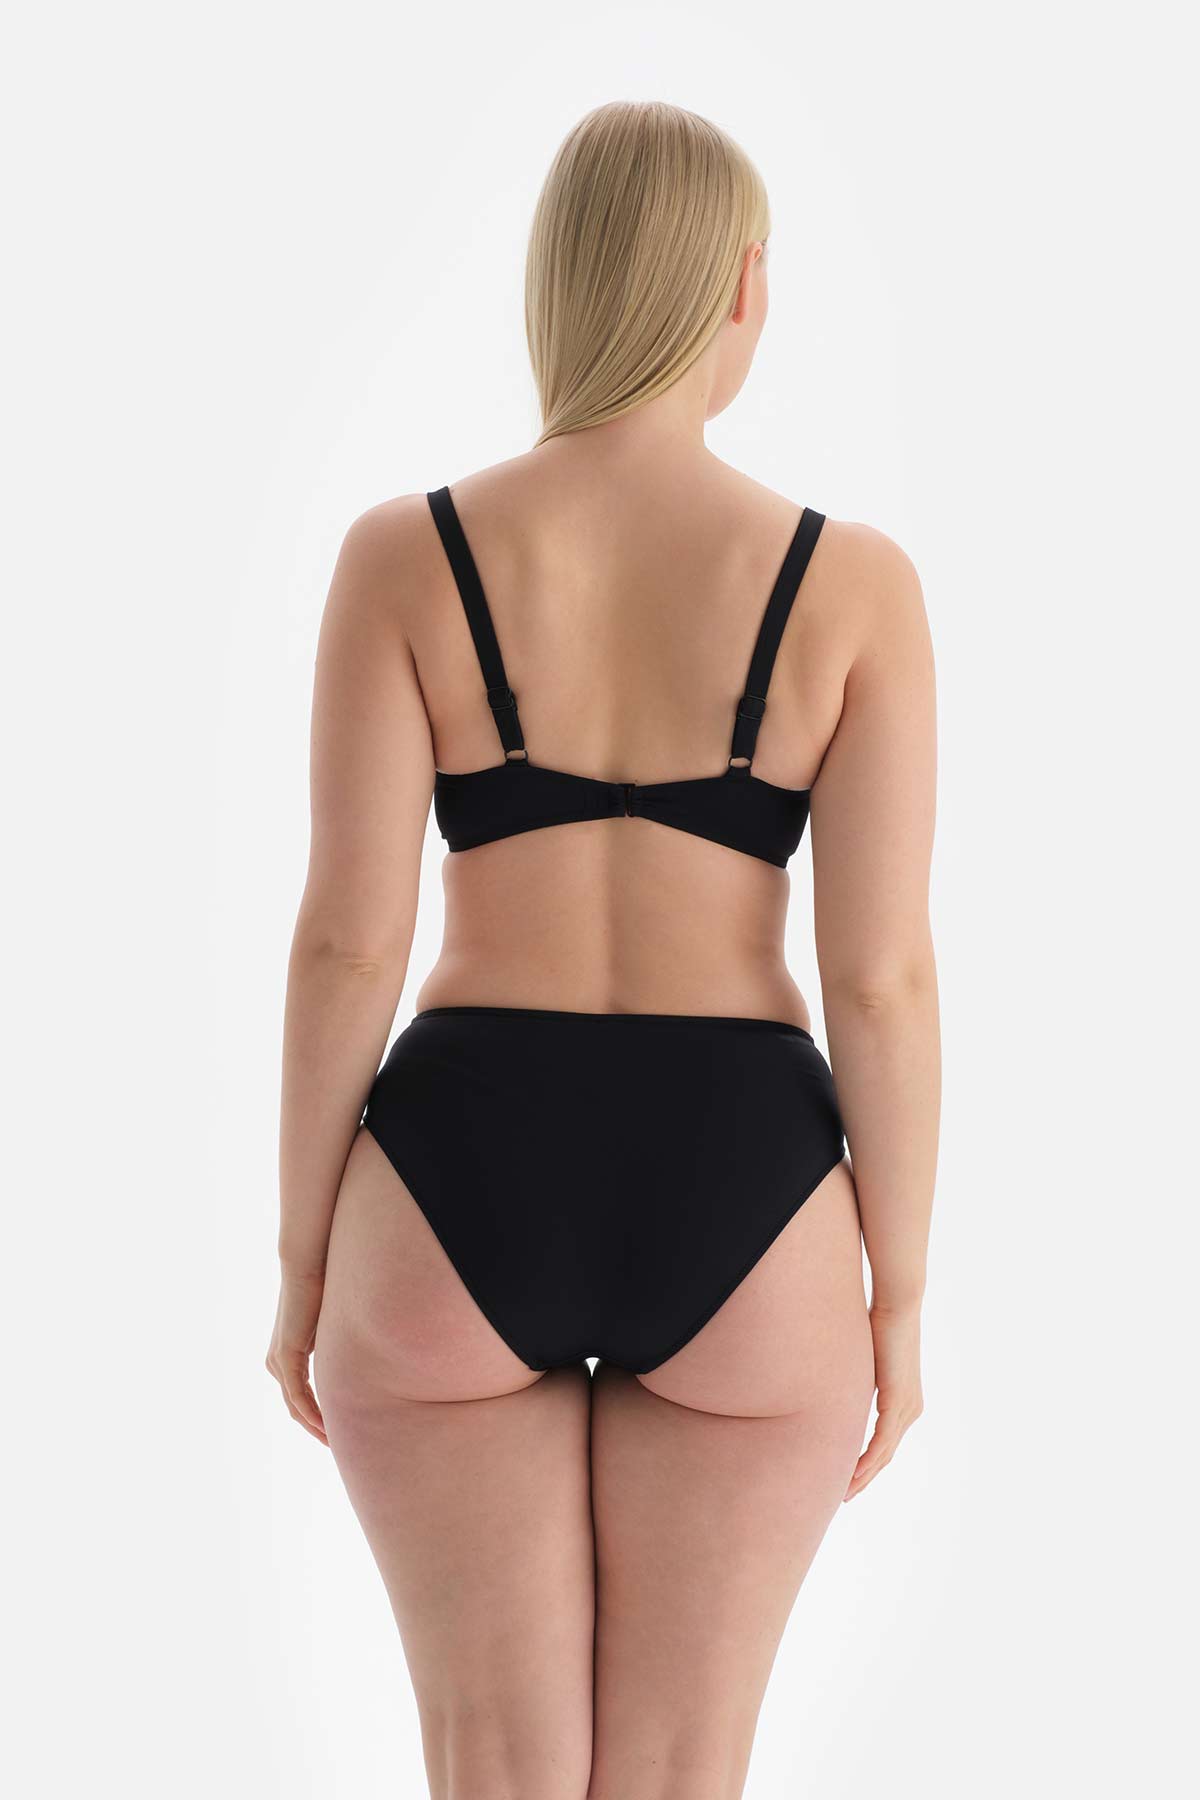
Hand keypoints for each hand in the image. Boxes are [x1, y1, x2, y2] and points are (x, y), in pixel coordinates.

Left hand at [265, 1268, 327, 1444]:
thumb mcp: (334, 1323)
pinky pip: (297, 1395)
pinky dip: (311, 1414)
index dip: (319, 1415)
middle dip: (316, 1428)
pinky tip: (325, 1427)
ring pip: (295, 1406)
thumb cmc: (324, 1285)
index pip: (302, 1395)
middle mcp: (277, 1361)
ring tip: (335, 1444)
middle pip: (296, 1407)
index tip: (339, 1430)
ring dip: (315, 1426)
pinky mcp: (284, 1356)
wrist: (307, 1263)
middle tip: (338, 1446)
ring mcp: (278, 1360)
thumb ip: (340, 1342)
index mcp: (288, 1354)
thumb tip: (362, 1350)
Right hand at [844, 1302, 922, 1499]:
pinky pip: (882, 1441)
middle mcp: (910, 1410)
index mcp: (905, 1402)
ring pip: (884, 1453)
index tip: (848, 1478)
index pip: (885, 1443)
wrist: (898, 1306)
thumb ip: (856, 1379)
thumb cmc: (879, 1324)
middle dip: (864, 1477)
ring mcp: (907, 1408)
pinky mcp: (898, 1403)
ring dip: (864, 1474)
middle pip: (886, 1455)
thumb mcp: (865, 1361)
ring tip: (845, 1492)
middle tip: (844, 1496)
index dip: (866, 1463)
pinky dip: (867, 1459)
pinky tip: (853, 1473)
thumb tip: (834, 1381)